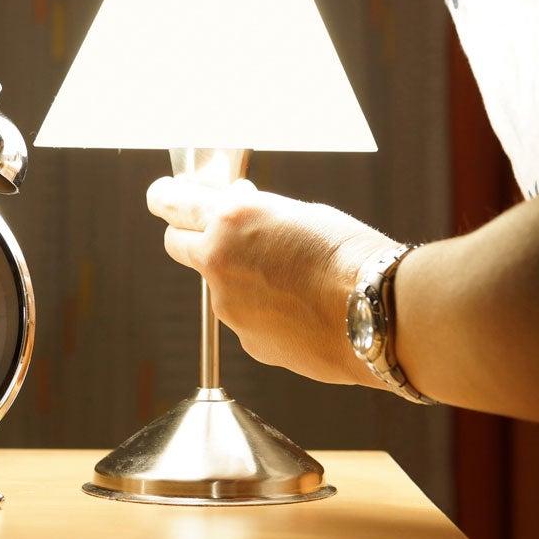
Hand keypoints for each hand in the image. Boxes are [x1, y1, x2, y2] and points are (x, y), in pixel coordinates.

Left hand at [147, 175, 397, 385]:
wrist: (377, 313)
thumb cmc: (350, 256)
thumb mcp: (299, 215)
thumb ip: (258, 216)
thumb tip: (239, 214)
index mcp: (230, 220)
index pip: (173, 202)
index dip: (164, 197)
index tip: (161, 196)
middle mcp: (218, 262)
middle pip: (176, 244)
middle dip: (192, 236)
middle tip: (219, 234)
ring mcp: (229, 307)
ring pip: (220, 286)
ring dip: (241, 278)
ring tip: (295, 278)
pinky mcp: (248, 342)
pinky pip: (248, 319)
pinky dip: (266, 312)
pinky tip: (303, 308)